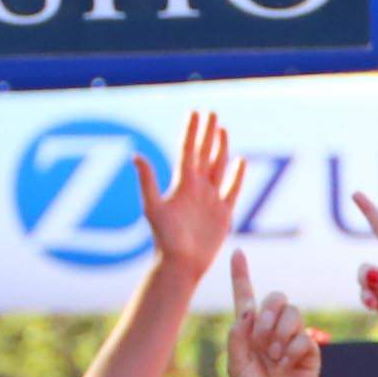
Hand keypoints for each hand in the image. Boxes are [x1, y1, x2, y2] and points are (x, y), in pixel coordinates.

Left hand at [137, 109, 246, 282]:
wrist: (180, 264)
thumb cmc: (164, 238)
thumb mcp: (153, 207)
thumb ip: (148, 180)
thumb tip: (136, 155)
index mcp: (181, 183)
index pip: (187, 150)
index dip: (191, 131)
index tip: (194, 112)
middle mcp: (196, 188)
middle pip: (203, 153)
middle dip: (207, 133)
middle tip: (210, 113)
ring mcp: (210, 199)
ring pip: (217, 167)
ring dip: (220, 148)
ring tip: (222, 130)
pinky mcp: (223, 213)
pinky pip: (232, 189)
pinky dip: (237, 175)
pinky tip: (241, 161)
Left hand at [224, 252, 322, 376]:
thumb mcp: (236, 366)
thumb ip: (238, 335)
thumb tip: (250, 308)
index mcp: (248, 334)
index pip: (246, 298)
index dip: (242, 275)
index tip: (239, 251)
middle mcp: (270, 332)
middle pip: (275, 298)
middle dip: (268, 311)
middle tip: (262, 336)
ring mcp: (291, 340)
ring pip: (292, 312)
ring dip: (281, 331)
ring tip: (276, 355)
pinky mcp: (310, 352)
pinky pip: (304, 335)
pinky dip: (294, 348)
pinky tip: (288, 364)